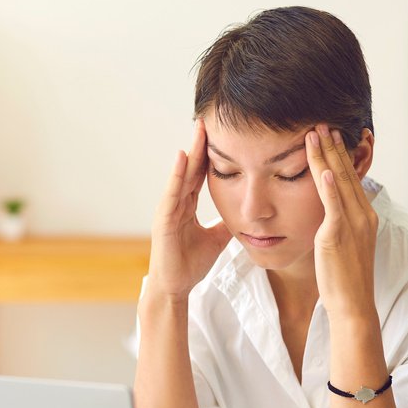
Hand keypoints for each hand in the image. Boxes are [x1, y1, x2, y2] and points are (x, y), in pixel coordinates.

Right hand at [146, 118, 231, 299]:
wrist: (175, 288)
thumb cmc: (190, 264)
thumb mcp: (216, 238)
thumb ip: (226, 223)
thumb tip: (244, 213)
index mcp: (188, 206)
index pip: (200, 174)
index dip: (210, 155)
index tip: (220, 134)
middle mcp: (177, 203)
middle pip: (191, 169)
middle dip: (199, 145)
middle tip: (208, 120)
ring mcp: (168, 210)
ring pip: (181, 176)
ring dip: (190, 153)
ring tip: (198, 130)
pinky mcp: (163, 220)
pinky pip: (172, 193)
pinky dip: (178, 175)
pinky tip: (184, 158)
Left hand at [305, 126, 378, 321]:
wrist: (353, 304)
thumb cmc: (344, 279)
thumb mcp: (344, 245)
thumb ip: (338, 224)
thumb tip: (328, 213)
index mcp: (365, 216)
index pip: (351, 178)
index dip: (340, 155)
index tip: (330, 136)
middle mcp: (362, 215)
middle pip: (346, 173)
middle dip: (333, 147)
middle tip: (322, 123)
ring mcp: (352, 224)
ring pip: (339, 181)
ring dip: (327, 156)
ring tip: (316, 133)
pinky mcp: (337, 235)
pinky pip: (334, 205)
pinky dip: (330, 185)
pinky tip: (325, 168)